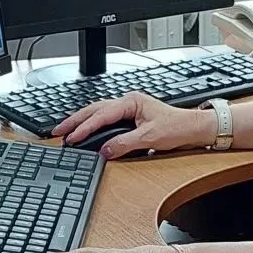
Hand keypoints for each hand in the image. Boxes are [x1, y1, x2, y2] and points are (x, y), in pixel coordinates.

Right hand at [54, 91, 215, 158]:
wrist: (194, 129)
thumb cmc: (177, 128)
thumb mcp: (150, 138)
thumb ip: (125, 144)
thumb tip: (105, 150)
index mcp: (131, 101)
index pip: (102, 115)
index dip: (85, 127)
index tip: (72, 138)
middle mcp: (128, 102)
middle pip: (95, 110)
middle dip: (75, 120)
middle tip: (58, 131)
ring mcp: (129, 109)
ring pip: (99, 113)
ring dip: (82, 122)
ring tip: (66, 131)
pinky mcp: (131, 118)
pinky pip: (106, 119)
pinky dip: (93, 124)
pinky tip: (85, 130)